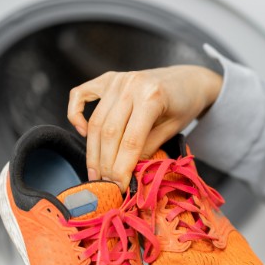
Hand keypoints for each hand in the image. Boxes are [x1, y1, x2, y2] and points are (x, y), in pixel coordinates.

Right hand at [67, 65, 222, 190]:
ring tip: (95, 171)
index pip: (131, 140)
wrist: (188, 79)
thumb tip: (126, 170)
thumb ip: (149, 147)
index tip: (119, 185)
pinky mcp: (108, 78)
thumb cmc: (184, 105)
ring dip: (93, 150)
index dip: (122, 166)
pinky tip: (84, 133)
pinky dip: (76, 114)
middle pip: (109, 132)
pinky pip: (80, 95)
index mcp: (152, 97)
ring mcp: (117, 80)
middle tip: (105, 183)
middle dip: (106, 163)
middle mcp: (132, 85)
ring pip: (96, 121)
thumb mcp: (173, 129)